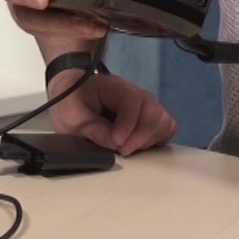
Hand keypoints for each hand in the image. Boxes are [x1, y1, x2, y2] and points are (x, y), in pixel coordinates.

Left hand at [47, 71, 177, 155]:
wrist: (72, 92)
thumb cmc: (71, 103)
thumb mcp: (71, 118)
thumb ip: (95, 130)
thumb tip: (117, 144)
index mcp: (113, 87)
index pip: (132, 102)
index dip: (128, 125)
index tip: (118, 143)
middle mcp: (135, 92)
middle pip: (154, 111)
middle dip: (141, 136)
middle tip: (123, 150)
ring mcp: (146, 103)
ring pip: (163, 120)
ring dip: (150, 139)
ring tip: (130, 148)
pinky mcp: (150, 116)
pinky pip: (167, 126)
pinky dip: (158, 139)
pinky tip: (141, 146)